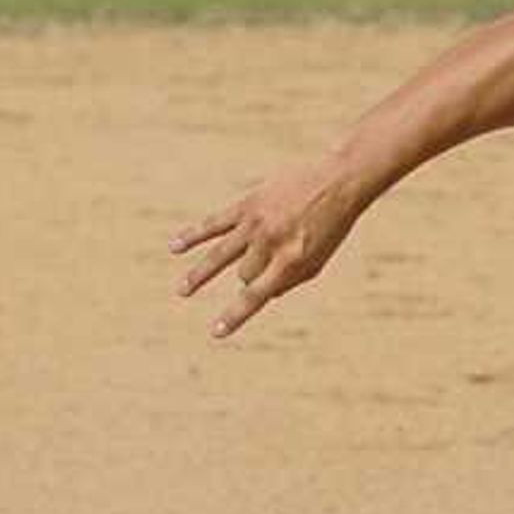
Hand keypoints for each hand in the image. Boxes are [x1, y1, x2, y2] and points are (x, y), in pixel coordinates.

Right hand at [169, 158, 369, 337]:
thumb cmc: (332, 225)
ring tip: (182, 291)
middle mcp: (271, 244)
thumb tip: (265, 296)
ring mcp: (257, 224)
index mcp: (292, 262)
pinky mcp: (248, 205)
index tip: (216, 331)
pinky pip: (214, 223)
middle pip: (244, 274)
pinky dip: (192, 236)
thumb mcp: (319, 258)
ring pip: (220, 255)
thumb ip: (292, 280)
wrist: (339, 182)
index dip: (235, 316)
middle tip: (260, 268)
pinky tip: (174, 247)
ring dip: (199, 275)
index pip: (256, 296)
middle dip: (249, 277)